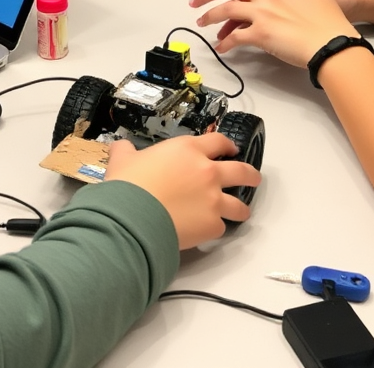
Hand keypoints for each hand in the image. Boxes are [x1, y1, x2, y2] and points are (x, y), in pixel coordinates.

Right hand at [104, 133, 260, 247]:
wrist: (133, 216)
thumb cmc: (129, 184)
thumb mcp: (123, 159)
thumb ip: (126, 151)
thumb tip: (120, 148)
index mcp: (188, 150)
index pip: (218, 142)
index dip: (227, 145)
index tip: (230, 150)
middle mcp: (207, 171)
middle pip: (240, 170)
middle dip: (250, 174)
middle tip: (253, 178)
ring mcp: (213, 199)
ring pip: (239, 204)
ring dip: (241, 207)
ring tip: (242, 211)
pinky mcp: (212, 224)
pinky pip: (221, 227)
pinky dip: (215, 228)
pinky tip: (208, 231)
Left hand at [190, 0, 354, 66]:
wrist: (333, 41)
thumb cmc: (327, 13)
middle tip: (196, 0)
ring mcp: (262, 11)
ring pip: (224, 9)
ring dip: (209, 16)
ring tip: (201, 22)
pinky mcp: (261, 34)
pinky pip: (235, 36)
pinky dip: (225, 42)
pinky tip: (222, 47)